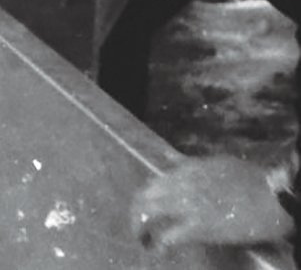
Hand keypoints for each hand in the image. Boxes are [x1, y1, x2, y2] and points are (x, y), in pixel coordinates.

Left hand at [131, 156, 292, 252]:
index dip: (146, 197)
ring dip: (140, 227)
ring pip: (147, 213)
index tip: (146, 207)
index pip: (152, 182)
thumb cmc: (252, 181)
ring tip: (142, 239)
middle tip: (139, 226)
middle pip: (143, 197)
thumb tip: (170, 160)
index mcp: (185, 170)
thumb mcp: (217, 163)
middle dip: (137, 213)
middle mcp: (180, 184)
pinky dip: (159, 243)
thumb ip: (190, 163)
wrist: (272, 197)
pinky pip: (167, 235)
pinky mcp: (196, 226)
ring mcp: (186, 205)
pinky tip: (157, 249)